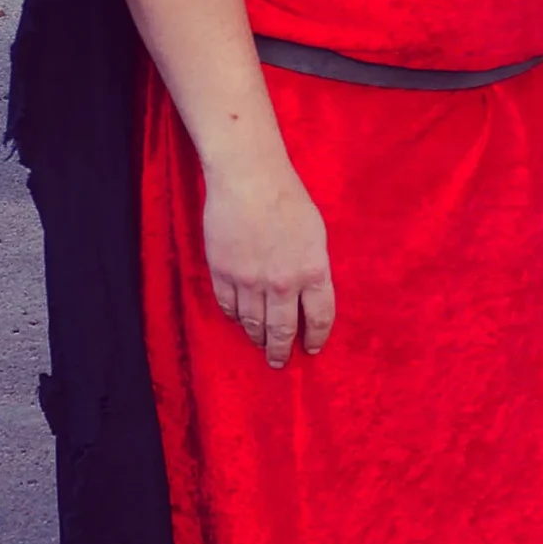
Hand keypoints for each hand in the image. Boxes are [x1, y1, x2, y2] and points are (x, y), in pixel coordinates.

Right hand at [201, 157, 334, 367]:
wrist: (249, 181)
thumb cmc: (289, 200)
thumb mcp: (316, 235)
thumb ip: (312, 267)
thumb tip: (308, 290)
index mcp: (313, 272)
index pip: (320, 317)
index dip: (317, 337)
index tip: (312, 349)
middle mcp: (282, 283)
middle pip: (283, 329)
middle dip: (282, 350)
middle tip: (281, 362)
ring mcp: (249, 281)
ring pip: (253, 323)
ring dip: (257, 338)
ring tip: (260, 346)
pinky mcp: (223, 274)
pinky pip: (228, 307)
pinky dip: (234, 318)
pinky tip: (239, 322)